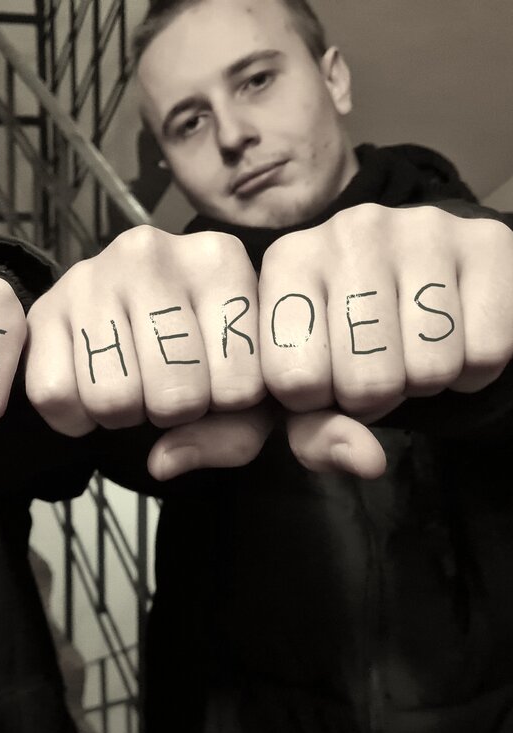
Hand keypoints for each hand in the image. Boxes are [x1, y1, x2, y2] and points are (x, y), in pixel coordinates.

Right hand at [25, 225, 264, 436]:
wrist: (121, 316)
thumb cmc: (196, 350)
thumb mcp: (241, 387)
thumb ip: (234, 432)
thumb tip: (164, 461)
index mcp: (219, 260)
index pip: (240, 384)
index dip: (228, 407)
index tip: (216, 381)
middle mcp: (152, 253)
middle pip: (176, 396)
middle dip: (172, 414)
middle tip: (164, 388)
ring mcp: (90, 276)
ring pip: (113, 398)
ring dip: (121, 416)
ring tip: (129, 385)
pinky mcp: (43, 309)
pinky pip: (56, 396)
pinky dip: (73, 417)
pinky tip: (89, 389)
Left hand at [260, 204, 512, 415]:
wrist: (423, 282)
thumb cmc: (344, 342)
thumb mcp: (307, 388)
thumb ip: (312, 435)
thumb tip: (366, 461)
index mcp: (287, 262)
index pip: (291, 378)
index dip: (312, 402)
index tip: (319, 381)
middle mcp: (348, 230)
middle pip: (364, 379)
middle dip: (371, 397)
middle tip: (373, 370)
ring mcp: (421, 228)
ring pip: (428, 367)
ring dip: (423, 383)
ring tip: (409, 352)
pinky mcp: (488, 240)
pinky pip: (486, 351)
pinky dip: (472, 370)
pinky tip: (454, 341)